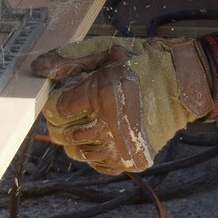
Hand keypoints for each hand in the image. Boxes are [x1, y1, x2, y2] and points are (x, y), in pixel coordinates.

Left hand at [29, 35, 214, 174]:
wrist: (181, 84)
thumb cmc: (139, 64)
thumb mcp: (102, 53)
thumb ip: (66, 61)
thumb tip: (36, 69)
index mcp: (102, 96)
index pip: (55, 110)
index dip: (57, 100)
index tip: (68, 93)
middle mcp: (111, 127)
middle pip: (62, 135)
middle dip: (64, 119)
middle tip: (80, 106)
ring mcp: (122, 148)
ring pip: (77, 152)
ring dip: (80, 135)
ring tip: (96, 118)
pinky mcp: (132, 161)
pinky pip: (97, 165)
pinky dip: (96, 150)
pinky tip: (106, 133)